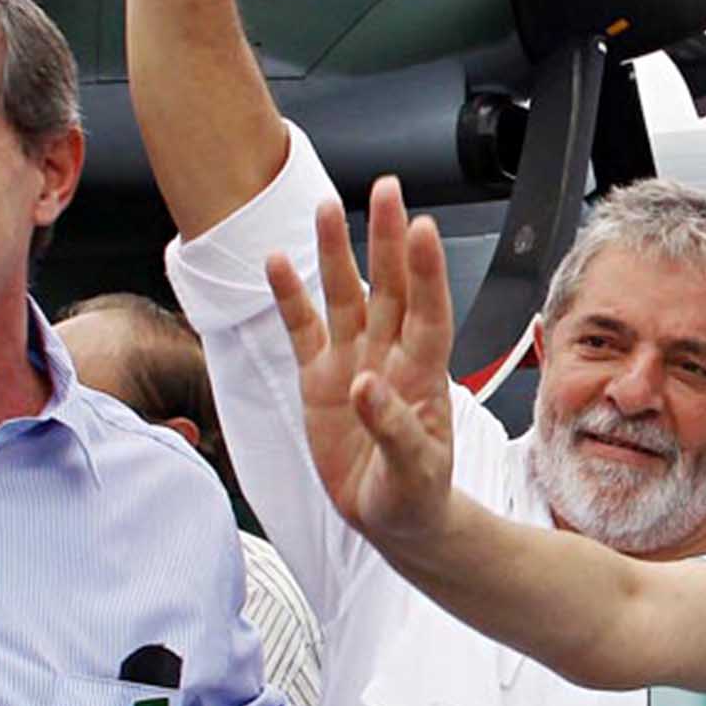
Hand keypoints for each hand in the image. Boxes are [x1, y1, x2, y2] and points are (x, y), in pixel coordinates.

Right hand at [265, 177, 458, 546]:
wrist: (394, 517)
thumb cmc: (416, 495)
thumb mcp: (414, 473)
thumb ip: (394, 428)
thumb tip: (366, 385)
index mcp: (423, 375)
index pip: (428, 312)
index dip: (426, 271)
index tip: (423, 229)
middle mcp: (389, 356)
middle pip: (390, 286)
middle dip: (387, 237)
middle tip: (388, 188)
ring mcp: (352, 361)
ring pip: (345, 295)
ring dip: (337, 252)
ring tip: (328, 207)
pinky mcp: (320, 378)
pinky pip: (302, 329)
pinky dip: (290, 296)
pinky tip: (277, 262)